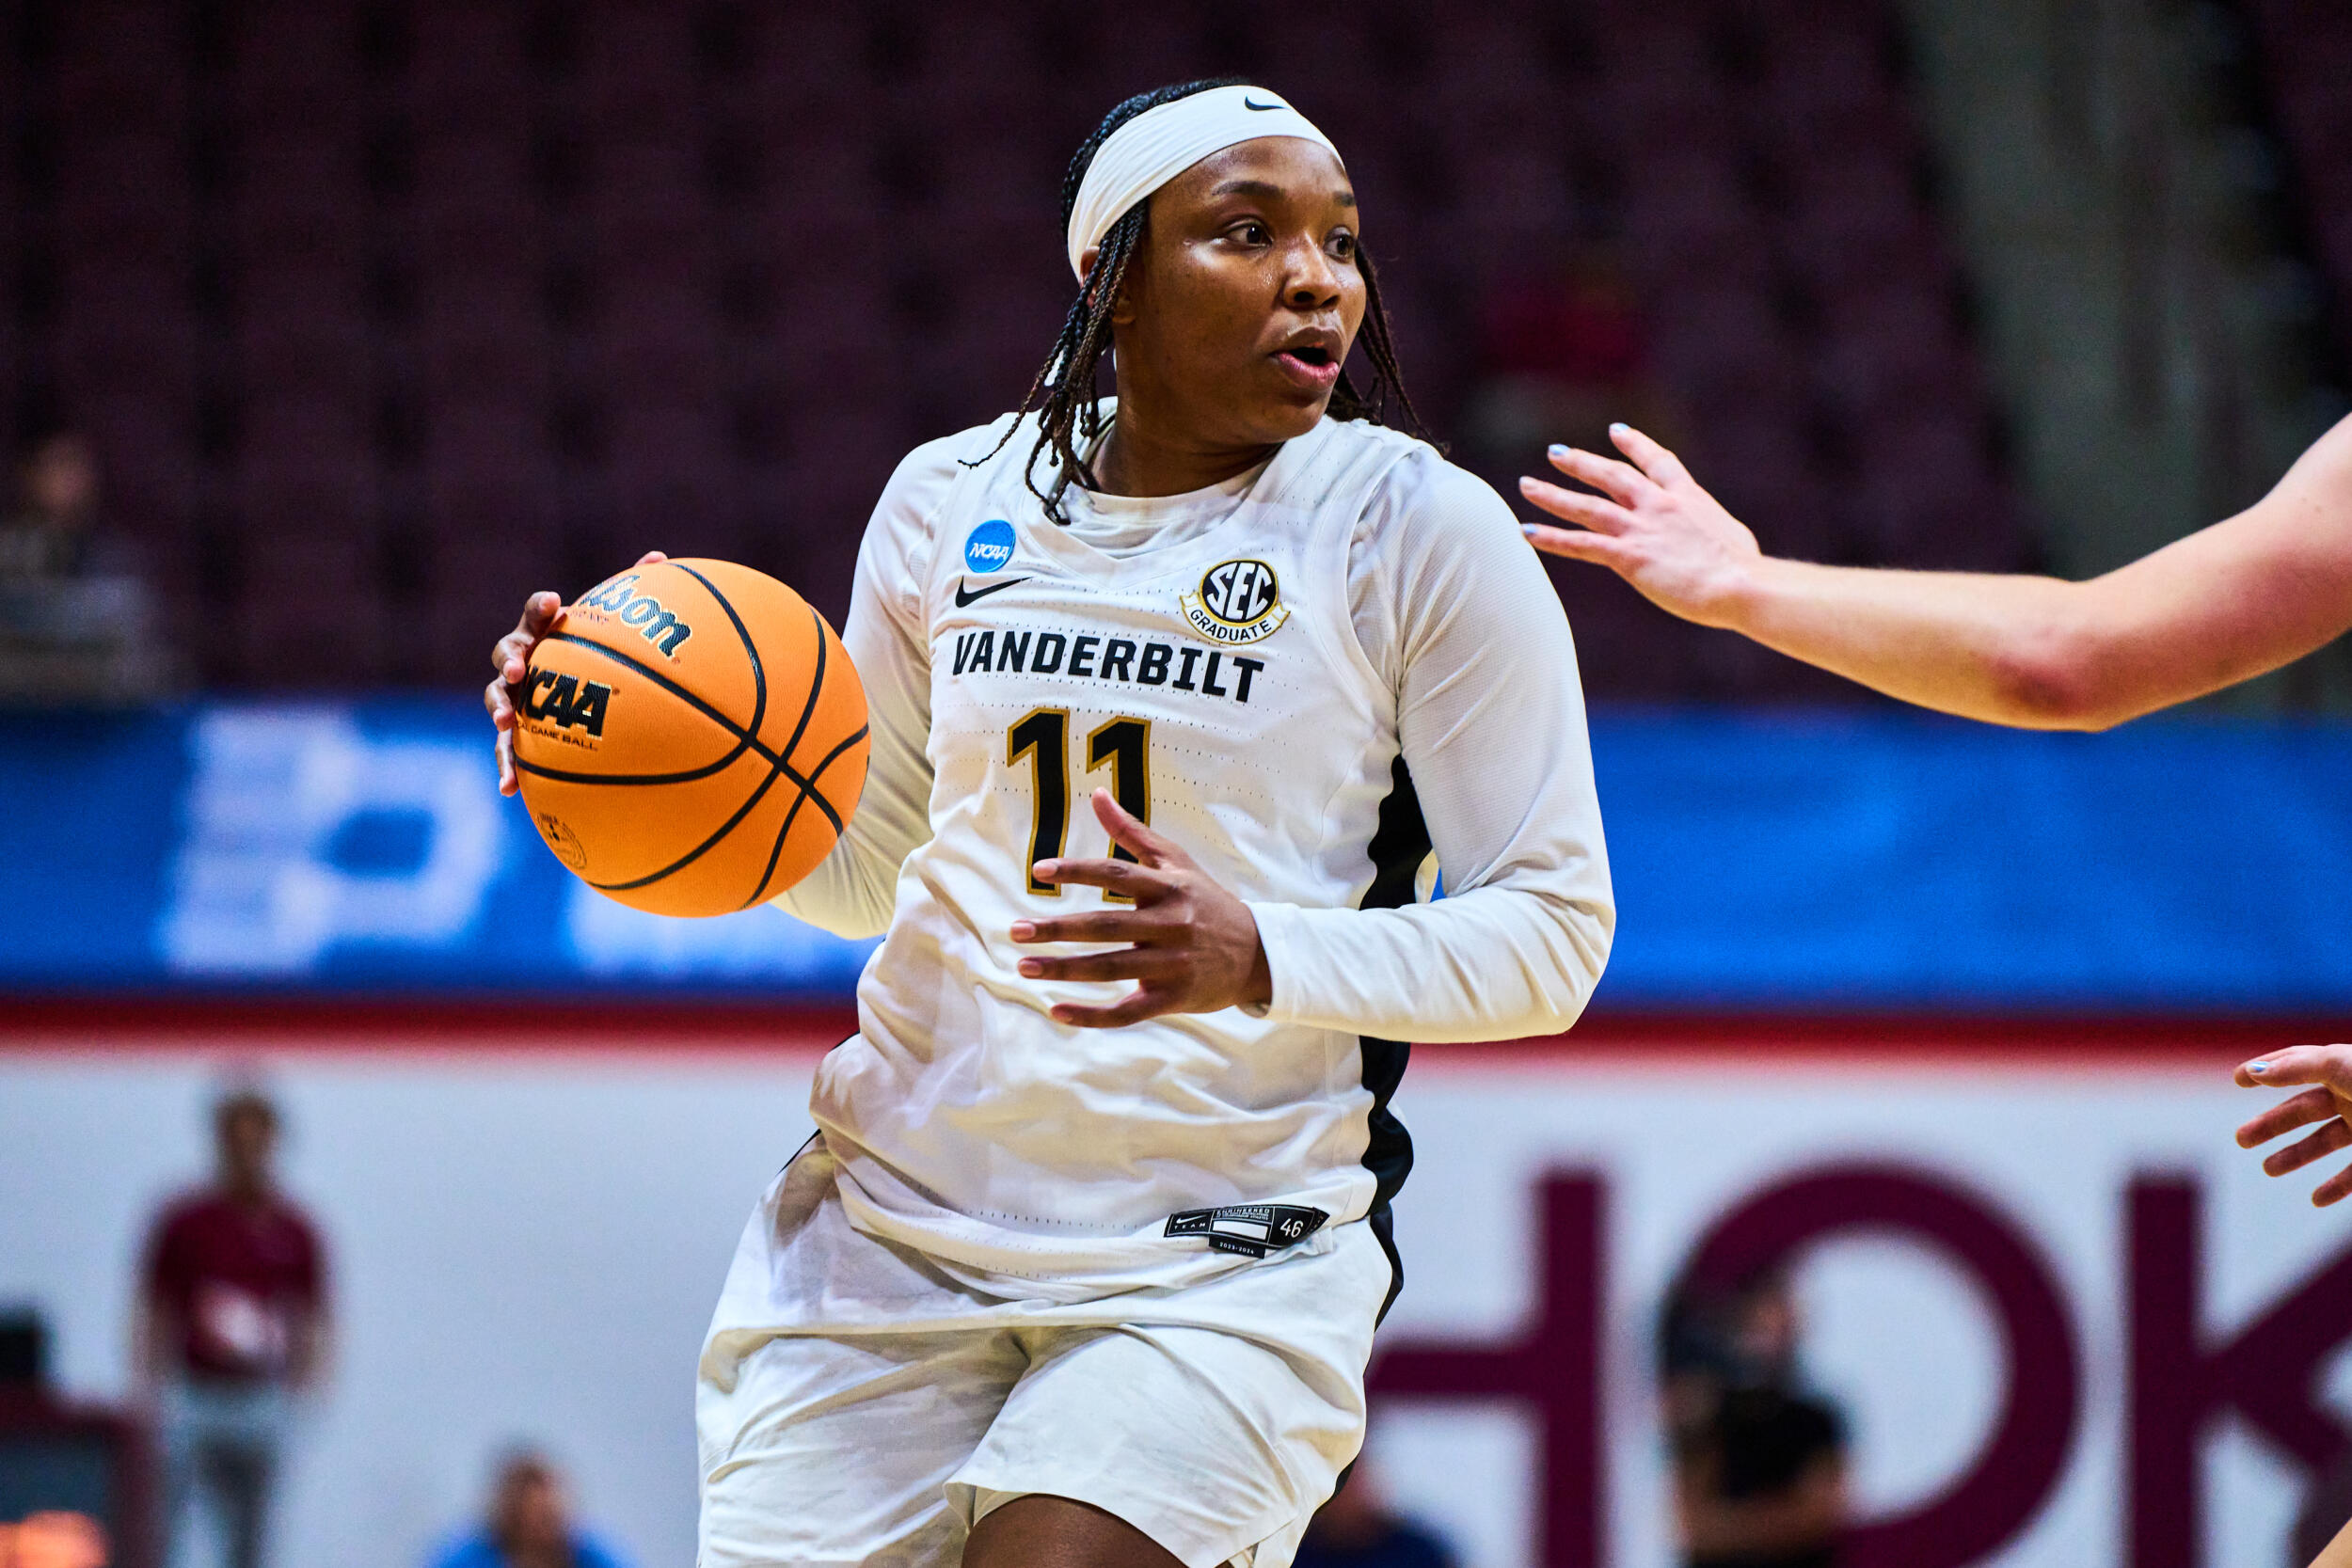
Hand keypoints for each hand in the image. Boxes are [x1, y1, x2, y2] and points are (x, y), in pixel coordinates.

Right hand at [484, 551, 664, 795]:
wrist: (572, 693)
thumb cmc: (592, 656)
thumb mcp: (609, 630)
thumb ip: (628, 597)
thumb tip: (660, 558)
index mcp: (543, 633)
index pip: (535, 614)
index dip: (540, 607)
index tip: (554, 602)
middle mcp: (521, 662)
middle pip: (506, 653)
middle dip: (510, 657)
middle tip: (520, 666)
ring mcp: (512, 698)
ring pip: (496, 699)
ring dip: (498, 709)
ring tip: (504, 723)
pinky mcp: (514, 734)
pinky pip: (506, 751)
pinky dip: (505, 768)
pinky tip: (508, 790)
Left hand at [1008, 789, 1272, 1027]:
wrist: (1257, 954)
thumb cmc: (1206, 901)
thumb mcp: (1176, 862)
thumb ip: (1132, 831)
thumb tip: (1097, 794)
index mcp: (1169, 888)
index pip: (1117, 875)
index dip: (1078, 871)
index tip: (1039, 871)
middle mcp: (1170, 925)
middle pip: (1107, 926)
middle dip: (1059, 930)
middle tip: (1016, 930)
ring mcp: (1172, 965)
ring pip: (1111, 968)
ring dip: (1065, 969)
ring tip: (1024, 966)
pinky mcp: (1172, 998)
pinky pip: (1127, 1011)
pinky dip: (1092, 1015)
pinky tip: (1057, 1011)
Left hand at [1517, 424, 1762, 627]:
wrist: (1741, 584)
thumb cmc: (1745, 570)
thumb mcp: (1732, 539)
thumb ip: (1712, 533)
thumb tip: (1722, 544)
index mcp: (1688, 497)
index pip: (1657, 462)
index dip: (1635, 445)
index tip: (1616, 430)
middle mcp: (1659, 505)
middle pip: (1613, 476)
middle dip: (1582, 463)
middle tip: (1556, 453)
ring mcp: (1641, 528)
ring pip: (1587, 506)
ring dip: (1553, 495)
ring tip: (1527, 485)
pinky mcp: (1628, 556)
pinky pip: (1580, 544)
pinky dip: (1551, 537)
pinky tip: (1526, 531)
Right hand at [2235, 1045, 2351, 1204]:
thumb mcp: (2341, 1067)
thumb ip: (2298, 1067)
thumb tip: (2254, 1071)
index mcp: (2346, 1067)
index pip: (2300, 1063)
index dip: (2268, 1069)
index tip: (2239, 1080)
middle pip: (2306, 1108)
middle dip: (2272, 1123)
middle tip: (2240, 1140)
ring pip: (2328, 1141)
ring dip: (2297, 1156)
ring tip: (2268, 1169)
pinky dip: (2338, 1186)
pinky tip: (2316, 1198)